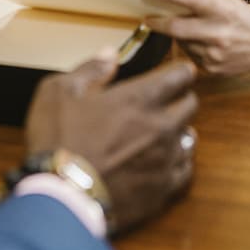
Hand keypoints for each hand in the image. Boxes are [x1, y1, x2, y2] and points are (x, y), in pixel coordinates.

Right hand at [25, 48, 197, 234]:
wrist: (62, 196)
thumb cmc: (58, 140)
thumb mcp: (59, 91)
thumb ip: (90, 69)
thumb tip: (110, 54)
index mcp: (140, 98)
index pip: (180, 75)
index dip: (180, 70)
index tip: (177, 70)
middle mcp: (161, 125)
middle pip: (191, 104)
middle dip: (182, 97)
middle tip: (167, 99)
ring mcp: (165, 159)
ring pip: (190, 137)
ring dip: (179, 131)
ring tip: (164, 132)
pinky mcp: (163, 188)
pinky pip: (184, 170)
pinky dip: (177, 162)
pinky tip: (164, 162)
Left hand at [143, 0, 249, 75]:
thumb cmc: (246, 20)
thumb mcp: (228, 3)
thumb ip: (203, 1)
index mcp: (222, 10)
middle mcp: (218, 33)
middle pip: (177, 28)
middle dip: (157, 23)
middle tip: (147, 18)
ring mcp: (214, 54)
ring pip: (182, 43)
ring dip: (178, 35)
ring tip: (188, 29)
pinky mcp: (212, 68)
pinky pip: (190, 55)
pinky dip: (190, 47)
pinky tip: (200, 43)